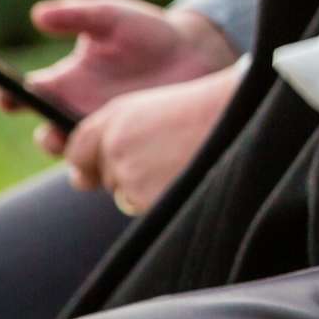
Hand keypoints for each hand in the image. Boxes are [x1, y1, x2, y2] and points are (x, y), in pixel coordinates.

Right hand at [17, 0, 235, 149]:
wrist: (196, 52)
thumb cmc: (148, 31)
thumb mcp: (111, 16)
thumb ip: (76, 14)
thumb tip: (37, 15)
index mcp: (63, 81)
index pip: (22, 95)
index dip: (7, 97)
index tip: (6, 95)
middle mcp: (76, 110)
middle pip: (47, 136)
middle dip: (47, 137)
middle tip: (56, 130)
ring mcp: (104, 131)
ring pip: (77, 159)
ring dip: (78, 158)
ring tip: (91, 146)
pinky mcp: (132, 144)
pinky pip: (112, 168)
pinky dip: (110, 167)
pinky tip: (121, 155)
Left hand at [60, 63, 240, 212]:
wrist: (241, 118)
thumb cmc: (201, 111)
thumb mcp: (150, 110)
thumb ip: (111, 135)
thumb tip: (79, 180)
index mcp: (114, 118)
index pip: (78, 150)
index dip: (86, 163)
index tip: (92, 172)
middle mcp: (115, 146)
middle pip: (107, 177)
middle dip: (129, 174)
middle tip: (169, 154)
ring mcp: (131, 174)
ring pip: (126, 195)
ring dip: (148, 188)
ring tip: (182, 162)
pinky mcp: (149, 199)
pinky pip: (147, 208)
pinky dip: (164, 200)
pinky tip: (187, 177)